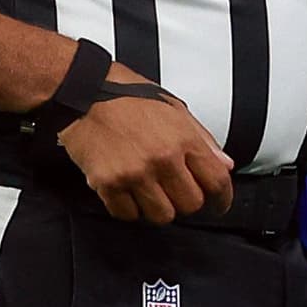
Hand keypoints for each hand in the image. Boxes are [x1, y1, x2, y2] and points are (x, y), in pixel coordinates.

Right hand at [58, 80, 233, 222]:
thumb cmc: (125, 95)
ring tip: (150, 191)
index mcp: (182, 139)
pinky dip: (130, 209)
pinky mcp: (108, 183)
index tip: (218, 204)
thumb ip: (202, 139)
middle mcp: (161, 159)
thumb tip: (223, 163)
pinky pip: (128, 214)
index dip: (222, 198)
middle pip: (191, 204)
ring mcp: (135, 174)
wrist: (83, 91)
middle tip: (176, 191)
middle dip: (187, 201)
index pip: (217, 182)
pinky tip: (128, 192)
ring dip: (159, 207)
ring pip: (162, 216)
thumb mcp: (174, 108)